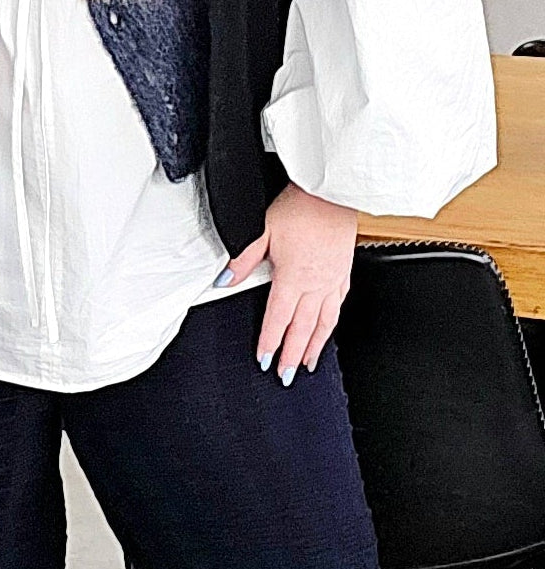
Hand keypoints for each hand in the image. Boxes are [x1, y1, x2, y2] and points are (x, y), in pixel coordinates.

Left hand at [217, 182, 356, 382]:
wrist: (331, 193)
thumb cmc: (300, 207)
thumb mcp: (262, 229)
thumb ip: (243, 259)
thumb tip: (224, 280)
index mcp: (292, 278)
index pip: (278, 319)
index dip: (271, 342)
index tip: (266, 360)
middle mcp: (315, 285)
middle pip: (302, 328)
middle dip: (292, 355)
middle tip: (286, 376)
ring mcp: (332, 280)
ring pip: (323, 323)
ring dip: (314, 346)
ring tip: (307, 364)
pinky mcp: (343, 272)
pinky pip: (338, 306)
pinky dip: (331, 324)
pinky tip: (328, 328)